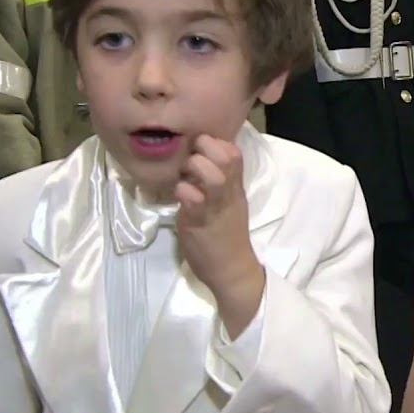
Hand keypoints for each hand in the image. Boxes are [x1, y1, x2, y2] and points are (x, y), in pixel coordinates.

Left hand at [174, 134, 263, 337]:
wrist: (232, 271)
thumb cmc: (226, 236)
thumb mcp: (230, 204)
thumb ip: (219, 183)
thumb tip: (198, 162)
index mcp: (236, 188)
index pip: (234, 153)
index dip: (216, 141)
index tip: (200, 146)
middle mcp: (229, 194)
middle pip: (227, 157)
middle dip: (204, 146)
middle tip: (189, 154)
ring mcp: (216, 208)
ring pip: (212, 176)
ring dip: (194, 167)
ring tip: (184, 173)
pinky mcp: (200, 223)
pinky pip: (192, 199)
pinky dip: (182, 190)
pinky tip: (178, 195)